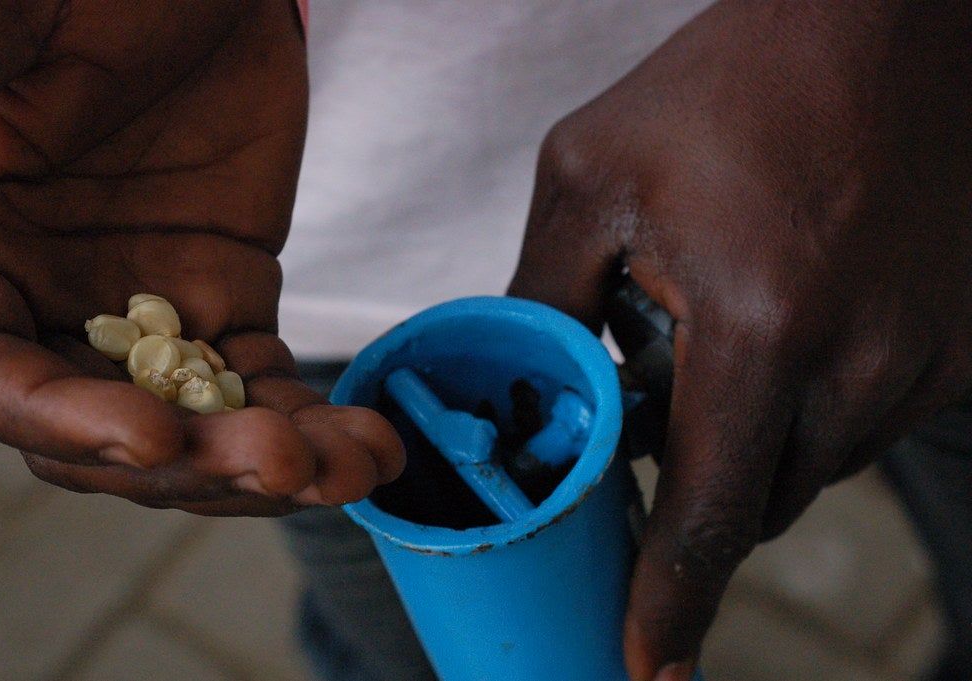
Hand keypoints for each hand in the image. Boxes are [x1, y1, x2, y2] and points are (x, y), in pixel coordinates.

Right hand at [0, 0, 403, 514]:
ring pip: (197, 425)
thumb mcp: (2, 26)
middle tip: (283, 464)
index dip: (65, 424)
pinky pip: (263, 385)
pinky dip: (312, 421)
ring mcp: (145, 315)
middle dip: (196, 464)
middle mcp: (47, 307)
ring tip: (350, 471)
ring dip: (272, 463)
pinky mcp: (226, 301)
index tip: (153, 438)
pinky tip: (365, 443)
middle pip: (105, 432)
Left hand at [510, 2, 971, 677]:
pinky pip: (869, 419)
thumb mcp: (590, 179)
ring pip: (816, 465)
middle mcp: (863, 362)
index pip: (705, 513)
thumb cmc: (725, 87)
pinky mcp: (968, 344)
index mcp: (760, 326)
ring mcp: (930, 357)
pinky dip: (816, 398)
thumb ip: (542, 297)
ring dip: (757, 434)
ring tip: (730, 333)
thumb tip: (521, 389)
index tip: (647, 666)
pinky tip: (793, 310)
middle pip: (757, 501)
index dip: (669, 602)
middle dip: (696, 486)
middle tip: (657, 419)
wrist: (878, 17)